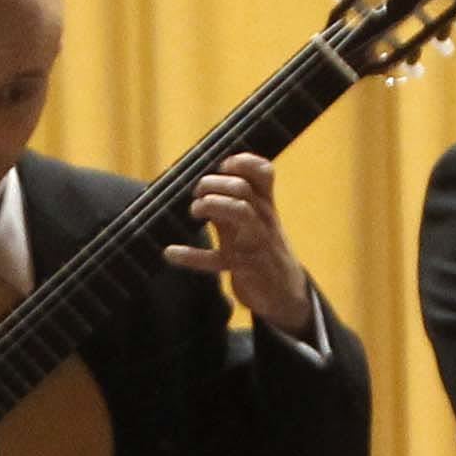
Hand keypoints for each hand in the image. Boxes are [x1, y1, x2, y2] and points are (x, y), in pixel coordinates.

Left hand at [166, 149, 314, 332]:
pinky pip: (216, 260)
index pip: (264, 173)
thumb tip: (204, 186)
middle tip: (197, 192)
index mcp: (266, 206)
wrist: (285, 293)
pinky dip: (191, 256)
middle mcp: (263, 220)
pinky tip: (171, 252)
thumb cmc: (263, 250)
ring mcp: (256, 243)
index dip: (243, 162)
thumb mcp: (252, 224)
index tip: (222, 165)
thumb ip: (230, 205)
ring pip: (240, 211)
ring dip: (211, 204)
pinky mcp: (244, 268)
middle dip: (213, 184)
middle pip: (242, 188)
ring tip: (194, 211)